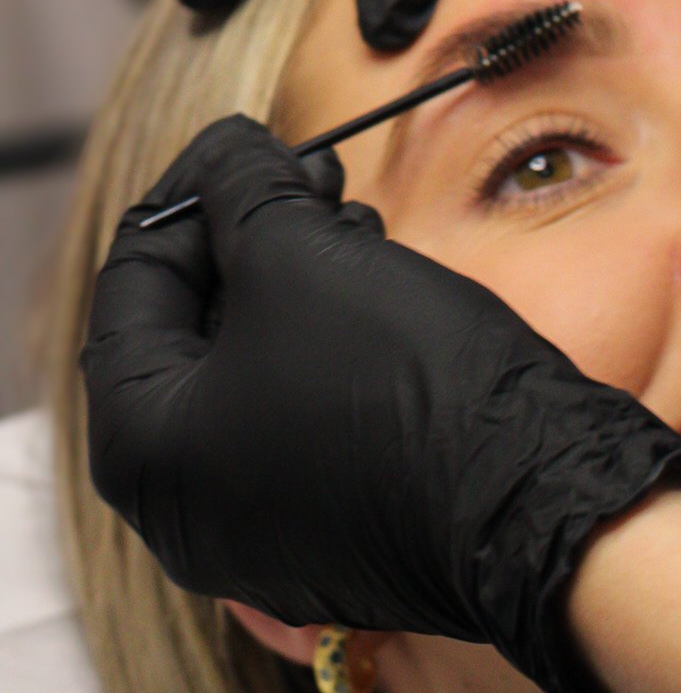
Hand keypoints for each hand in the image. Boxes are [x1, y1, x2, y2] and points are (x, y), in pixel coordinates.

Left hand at [80, 116, 680, 692]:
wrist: (538, 498)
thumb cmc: (405, 384)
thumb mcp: (302, 253)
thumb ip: (239, 188)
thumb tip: (223, 155)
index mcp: (142, 450)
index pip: (130, 287)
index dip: (187, 196)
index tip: (238, 150)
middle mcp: (182, 513)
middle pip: (189, 338)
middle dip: (247, 242)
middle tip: (302, 180)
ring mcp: (257, 538)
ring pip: (250, 382)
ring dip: (293, 292)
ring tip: (355, 231)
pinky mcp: (330, 542)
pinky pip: (301, 430)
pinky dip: (326, 357)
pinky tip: (377, 303)